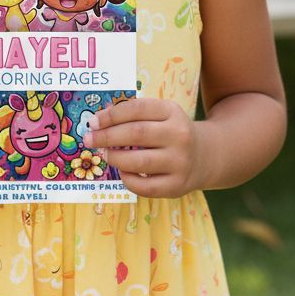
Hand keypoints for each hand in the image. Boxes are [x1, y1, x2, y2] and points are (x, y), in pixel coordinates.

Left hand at [83, 97, 200, 197]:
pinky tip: (122, 171)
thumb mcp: (162, 115)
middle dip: (106, 136)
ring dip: (115, 158)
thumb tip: (100, 121)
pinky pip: (144, 186)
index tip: (93, 121)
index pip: (137, 109)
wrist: (205, 156)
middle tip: (89, 139)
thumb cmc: (172, 132)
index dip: (111, 115)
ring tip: (104, 154)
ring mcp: (180, 162)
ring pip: (138, 162)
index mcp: (173, 112)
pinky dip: (127, 179)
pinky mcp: (176, 186)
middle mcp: (179, 135)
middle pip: (136, 134)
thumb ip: (135, 115)